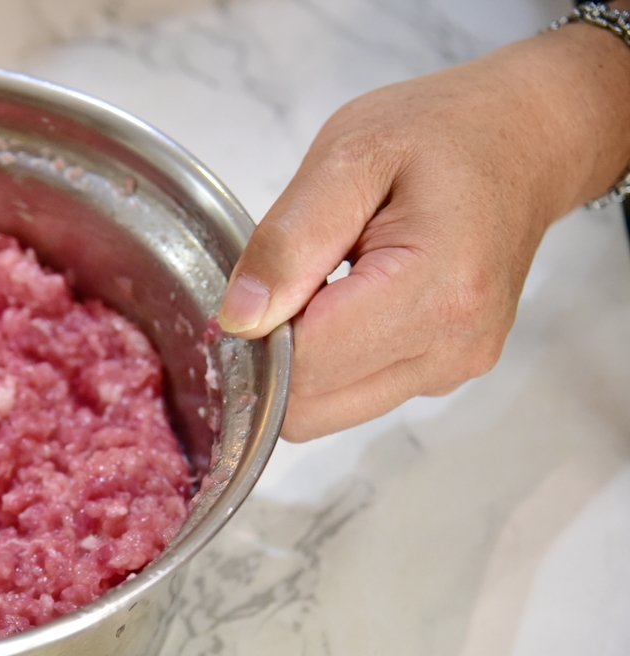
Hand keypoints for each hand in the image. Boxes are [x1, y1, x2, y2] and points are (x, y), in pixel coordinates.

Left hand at [218, 20, 629, 440]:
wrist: (525, 139)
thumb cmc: (443, 134)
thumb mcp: (350, 156)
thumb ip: (289, 241)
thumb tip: (239, 321)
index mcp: (435, 291)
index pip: (304, 366)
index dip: (253, 336)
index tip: (248, 287)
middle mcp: (452, 348)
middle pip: (309, 407)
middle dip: (272, 354)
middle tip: (282, 282)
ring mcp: (453, 370)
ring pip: (325, 413)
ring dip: (299, 362)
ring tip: (320, 285)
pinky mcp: (444, 376)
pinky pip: (352, 396)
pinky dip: (327, 363)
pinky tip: (342, 303)